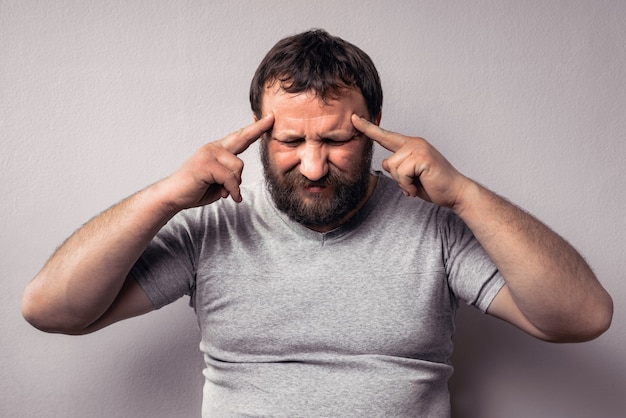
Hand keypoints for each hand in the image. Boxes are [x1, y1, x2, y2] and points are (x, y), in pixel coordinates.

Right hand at [163, 113, 273, 209]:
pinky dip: (231, 190)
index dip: (255, 129)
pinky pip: (229, 178)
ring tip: (223, 191)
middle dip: (258, 129)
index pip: (240, 137)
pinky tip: (226, 196)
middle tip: (272, 118)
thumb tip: (237, 181)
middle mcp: (214, 148)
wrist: (173, 196)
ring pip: (238, 167)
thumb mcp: (220, 183)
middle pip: (242, 138)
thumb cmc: (196, 189)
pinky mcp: (206, 164)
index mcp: (218, 150)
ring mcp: (209, 154)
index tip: (268, 118)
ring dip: (234, 184)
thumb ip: (231, 178)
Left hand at [352, 114, 469, 209]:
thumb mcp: (409, 176)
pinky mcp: (422, 157)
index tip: (354, 119)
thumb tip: (385, 162)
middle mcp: (414, 143)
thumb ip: (397, 167)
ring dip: (404, 182)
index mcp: (410, 145)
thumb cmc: (433, 185)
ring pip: (393, 168)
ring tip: (418, 183)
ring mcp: (419, 148)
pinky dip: (408, 185)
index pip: (385, 136)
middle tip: (414, 183)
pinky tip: (419, 186)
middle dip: (398, 178)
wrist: (454, 192)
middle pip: (387, 162)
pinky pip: (402, 173)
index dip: (368, 128)